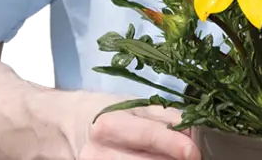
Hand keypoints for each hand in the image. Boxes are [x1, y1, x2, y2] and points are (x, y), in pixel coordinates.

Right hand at [81, 102, 198, 159]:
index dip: (174, 145)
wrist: (67, 125)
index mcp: (109, 125)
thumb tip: (192, 132)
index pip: (148, 136)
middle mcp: (99, 151)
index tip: (194, 152)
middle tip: (191, 158)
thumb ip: (164, 118)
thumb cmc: (106, 112)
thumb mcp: (133, 107)